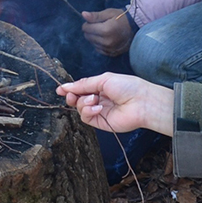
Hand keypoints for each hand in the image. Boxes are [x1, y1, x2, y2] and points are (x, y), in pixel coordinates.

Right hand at [57, 73, 173, 135]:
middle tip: (71, 95)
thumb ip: (83, 84)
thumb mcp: (103, 79)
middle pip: (76, 99)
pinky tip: (97, 107)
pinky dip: (88, 111)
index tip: (60, 89)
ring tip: (94, 99)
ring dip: (83, 103)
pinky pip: (86, 117)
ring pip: (79, 108)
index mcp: (99, 87)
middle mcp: (98, 99)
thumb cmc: (127, 87)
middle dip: (71, 96)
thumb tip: (65, 86)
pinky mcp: (100, 122)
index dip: (69, 89)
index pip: (80, 88)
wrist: (141, 102)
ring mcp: (99, 111)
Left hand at [81, 8, 133, 55]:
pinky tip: (106, 38)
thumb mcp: (108, 13)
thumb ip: (95, 16)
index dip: (88, 23)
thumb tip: (83, 15)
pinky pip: (98, 49)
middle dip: (91, 30)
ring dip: (95, 37)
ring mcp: (109, 49)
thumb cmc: (121, 17)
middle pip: (88, 36)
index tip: (95, 21)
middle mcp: (106, 42)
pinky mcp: (111, 53)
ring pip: (92, 43)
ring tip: (104, 32)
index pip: (86, 28)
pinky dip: (99, 44)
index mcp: (105, 30)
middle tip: (100, 26)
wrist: (135, 27)